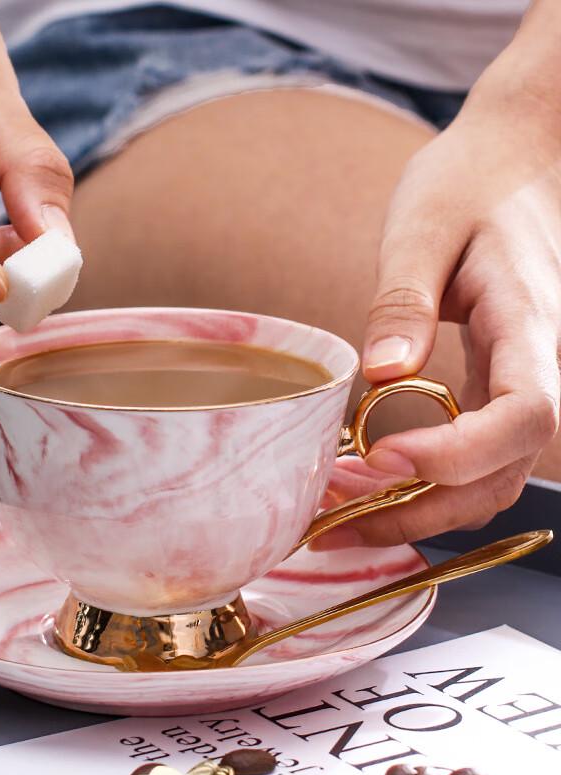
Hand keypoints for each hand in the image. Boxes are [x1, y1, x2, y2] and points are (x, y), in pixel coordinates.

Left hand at [314, 65, 560, 548]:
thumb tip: (381, 373)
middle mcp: (538, 364)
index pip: (524, 416)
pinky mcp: (499, 383)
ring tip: (338, 511)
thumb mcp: (425, 227)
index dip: (457, 455)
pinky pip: (473, 453)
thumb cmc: (471, 181)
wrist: (519, 157)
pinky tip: (368, 481)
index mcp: (529, 322)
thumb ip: (404, 302)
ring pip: (489, 476)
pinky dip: (424, 482)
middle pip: (502, 471)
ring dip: (418, 507)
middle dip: (421, 508)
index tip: (380, 459)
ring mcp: (522, 379)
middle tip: (335, 517)